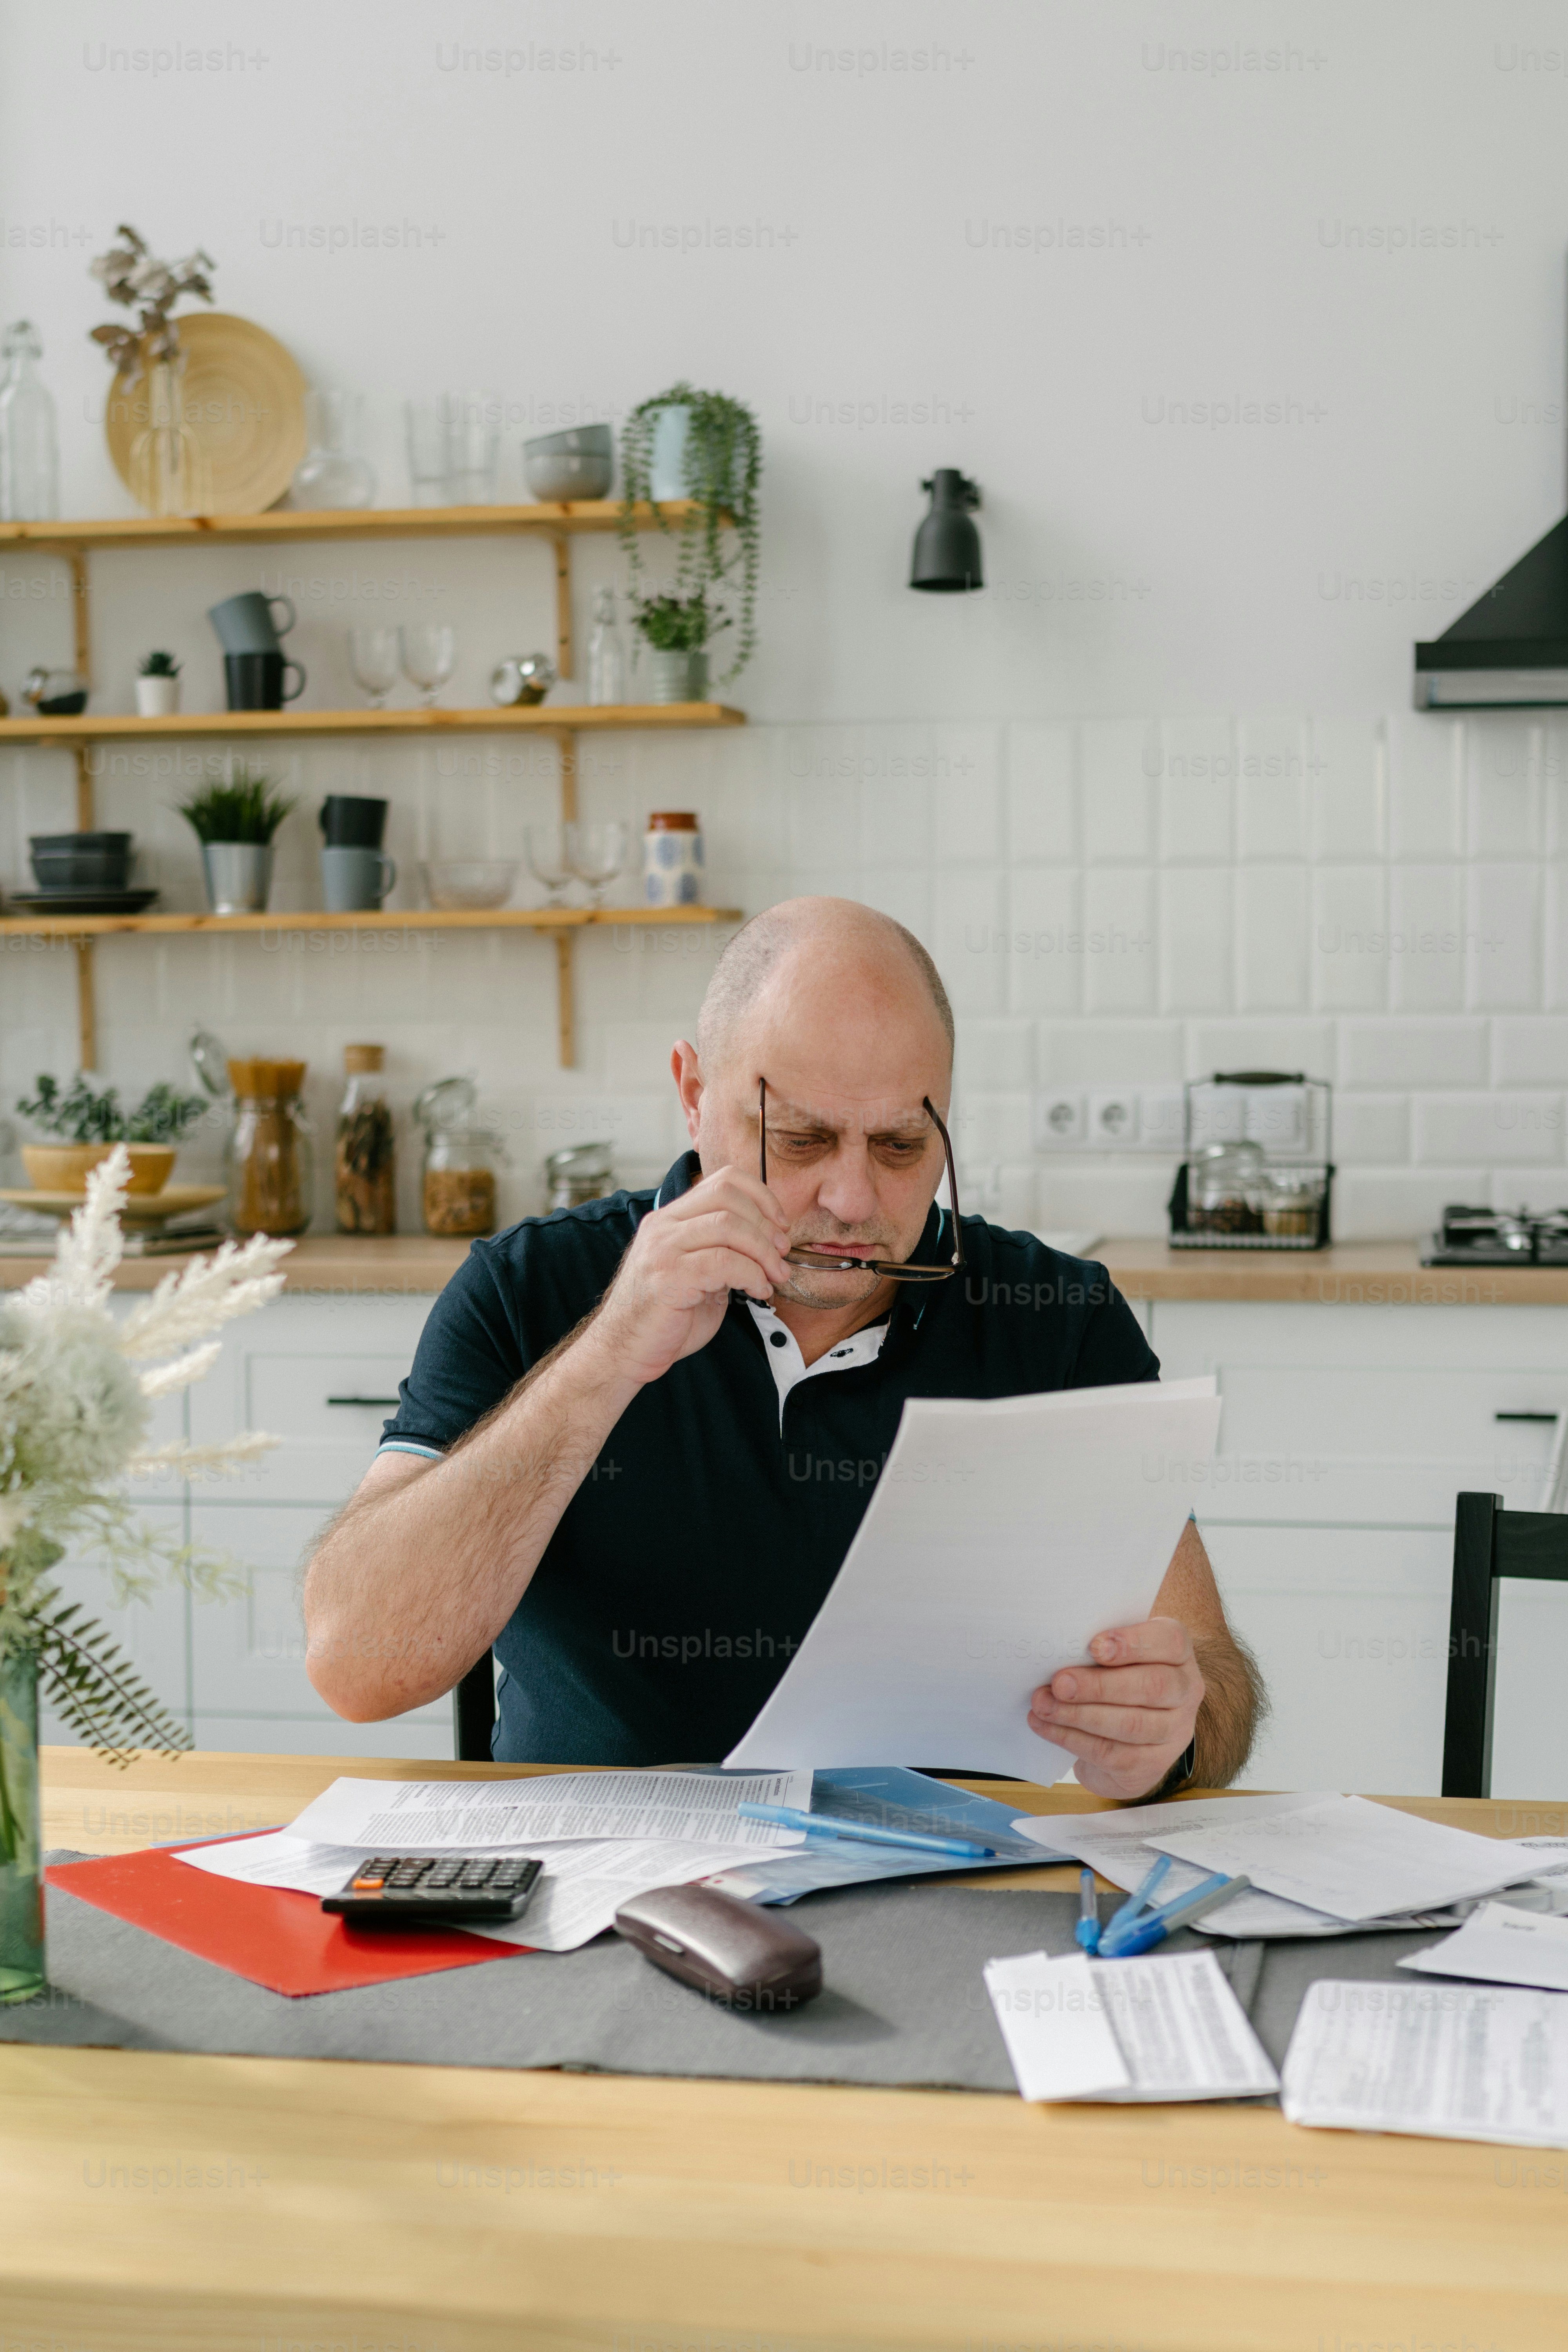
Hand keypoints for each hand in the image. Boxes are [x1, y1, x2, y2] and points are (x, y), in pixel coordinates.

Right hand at [588, 1167, 790, 1387]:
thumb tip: (772, 1241)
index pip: (723, 1180)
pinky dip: (752, 1275)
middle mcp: (663, 1226)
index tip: (780, 1225)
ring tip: (775, 1276)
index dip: (761, 1196)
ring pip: (728, 1225)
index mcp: (671, 1218)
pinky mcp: (668, 1276)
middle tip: (782, 1255)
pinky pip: (723, 1262)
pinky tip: (758, 1291)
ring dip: (763, 1252)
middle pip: (728, 1197)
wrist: (625, 1350)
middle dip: (766, 1225)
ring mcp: (662, 1249)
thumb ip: (724, 1250)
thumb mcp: (699, 1272)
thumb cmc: (667, 1316)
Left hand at [1026, 1617, 1204, 1802]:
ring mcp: (1175, 1732)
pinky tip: (1044, 1726)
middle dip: (1100, 1686)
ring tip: (1043, 1705)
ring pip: (1131, 1725)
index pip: (1170, 1641)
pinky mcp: (1153, 1765)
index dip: (1133, 1643)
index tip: (1094, 1646)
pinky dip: (1071, 1738)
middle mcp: (1185, 1692)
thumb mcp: (1116, 1657)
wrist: (1130, 1739)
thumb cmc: (1117, 1679)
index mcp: (1178, 1654)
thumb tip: (1057, 1648)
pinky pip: (1111, 1753)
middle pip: (1152, 1686)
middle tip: (1059, 1683)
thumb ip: (1098, 1648)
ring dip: (1079, 1715)